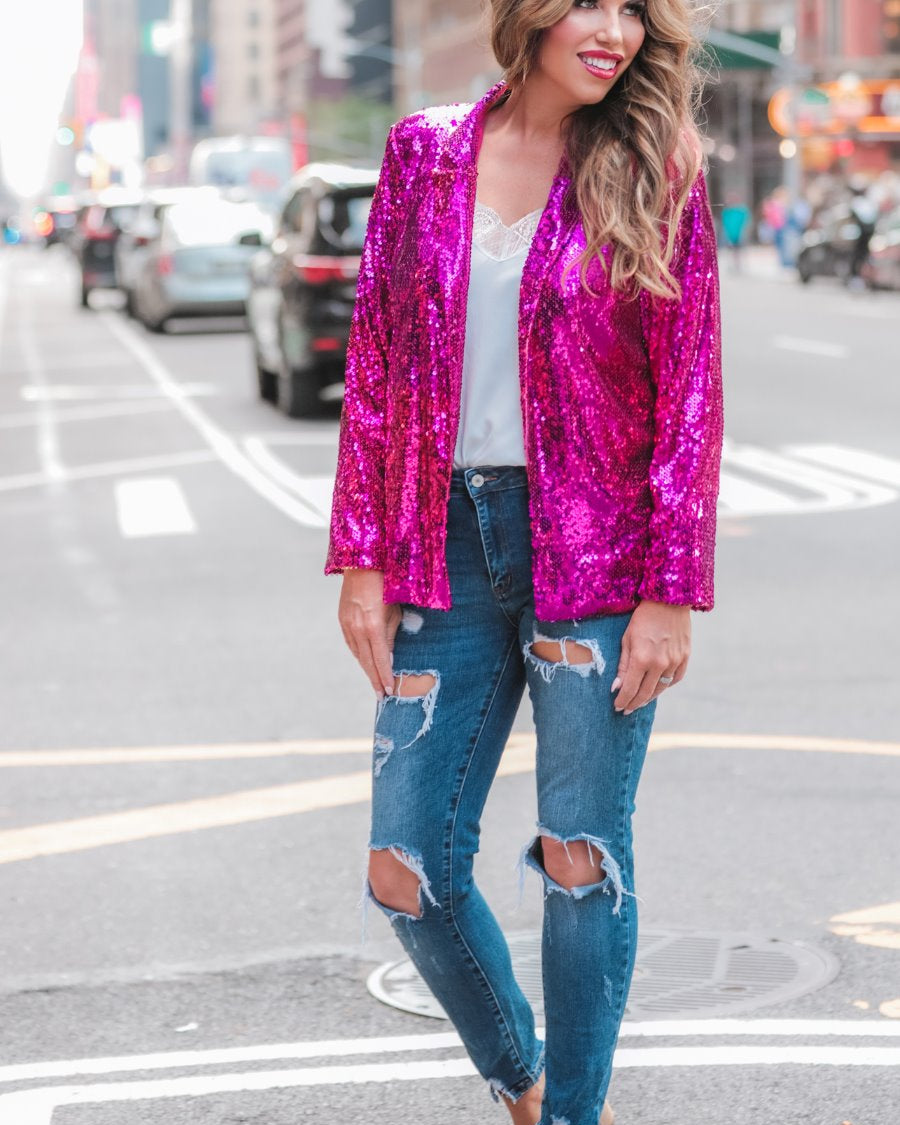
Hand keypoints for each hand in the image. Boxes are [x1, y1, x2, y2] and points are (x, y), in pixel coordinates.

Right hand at [338, 569, 401, 696]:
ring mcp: (347, 624)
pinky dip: (359, 654)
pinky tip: (364, 662)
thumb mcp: (395, 610)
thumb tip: (388, 654)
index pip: (380, 659)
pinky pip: (351, 643)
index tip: (390, 690)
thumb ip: (391, 634)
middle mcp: (357, 628)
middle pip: (367, 661)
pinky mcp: (342, 619)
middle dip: (375, 679)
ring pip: (357, 654)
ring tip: (375, 683)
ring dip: (366, 669)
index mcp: (373, 626)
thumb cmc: (387, 583)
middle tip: (382, 695)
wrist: (363, 563)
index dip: (385, 676)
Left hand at [612, 600, 689, 714]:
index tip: (617, 706)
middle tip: (625, 710)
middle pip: (645, 693)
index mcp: (641, 658)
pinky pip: (675, 679)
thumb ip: (623, 666)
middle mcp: (660, 664)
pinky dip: (665, 686)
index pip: (630, 689)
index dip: (622, 700)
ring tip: (638, 702)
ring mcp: (675, 662)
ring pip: (661, 689)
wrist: (669, 601)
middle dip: (633, 704)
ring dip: (648, 698)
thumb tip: (617, 688)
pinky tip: (657, 688)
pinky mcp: (685, 658)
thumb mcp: (626, 639)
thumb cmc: (642, 618)